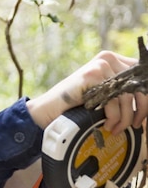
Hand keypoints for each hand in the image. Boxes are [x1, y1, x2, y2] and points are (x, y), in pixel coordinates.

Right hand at [27, 51, 145, 129]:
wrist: (50, 108)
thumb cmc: (79, 104)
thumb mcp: (105, 93)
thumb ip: (123, 90)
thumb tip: (147, 102)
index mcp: (114, 60)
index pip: (142, 75)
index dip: (146, 97)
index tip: (144, 114)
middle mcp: (107, 59)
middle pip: (139, 86)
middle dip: (142, 110)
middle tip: (136, 124)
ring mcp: (99, 66)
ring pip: (127, 97)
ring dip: (125, 119)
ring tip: (117, 128)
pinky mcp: (91, 75)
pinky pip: (113, 101)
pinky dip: (113, 118)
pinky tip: (107, 125)